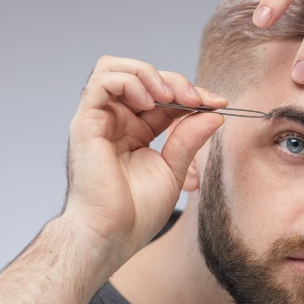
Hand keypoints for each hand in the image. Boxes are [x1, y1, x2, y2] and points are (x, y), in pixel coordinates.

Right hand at [60, 55, 225, 263]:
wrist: (112, 235)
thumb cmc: (136, 212)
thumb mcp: (174, 169)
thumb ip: (190, 139)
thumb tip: (214, 113)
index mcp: (136, 130)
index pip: (164, 96)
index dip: (192, 93)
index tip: (218, 103)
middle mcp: (116, 121)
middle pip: (143, 76)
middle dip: (176, 81)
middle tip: (199, 100)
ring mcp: (99, 119)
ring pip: (117, 68)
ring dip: (151, 74)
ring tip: (172, 97)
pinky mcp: (86, 122)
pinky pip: (102, 80)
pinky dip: (130, 82)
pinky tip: (150, 103)